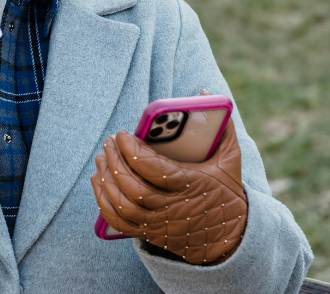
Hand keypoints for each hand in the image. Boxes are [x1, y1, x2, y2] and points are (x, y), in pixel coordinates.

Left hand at [91, 90, 247, 264]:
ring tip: (101, 157)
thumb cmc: (227, 193)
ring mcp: (158, 223)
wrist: (230, 238)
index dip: (132, 150)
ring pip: (122, 204)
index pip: (153, 168)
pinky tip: (99, 181)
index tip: (122, 133)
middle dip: (115, 161)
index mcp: (191, 185)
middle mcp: (172, 207)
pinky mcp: (149, 233)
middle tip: (108, 141)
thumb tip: (204, 92)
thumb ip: (221, 126)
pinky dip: (103, 201)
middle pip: (133, 186)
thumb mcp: (230, 160)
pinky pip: (118, 221)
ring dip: (106, 179)